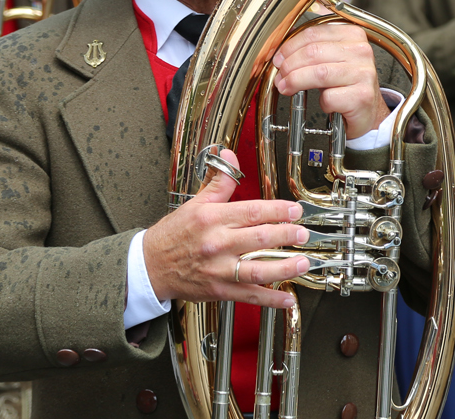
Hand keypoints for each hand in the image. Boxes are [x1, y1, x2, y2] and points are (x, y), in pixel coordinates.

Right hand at [142, 150, 307, 309]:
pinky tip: (287, 298)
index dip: (277, 210)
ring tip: (303, 261)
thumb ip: (218, 182)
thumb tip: (230, 156)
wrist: (150, 266)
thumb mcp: (194, 203)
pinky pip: (249, 296)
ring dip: (285, 267)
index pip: (251, 211)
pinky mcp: (219, 291)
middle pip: (259, 238)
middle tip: (303, 233)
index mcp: (211, 219)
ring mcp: (219, 270)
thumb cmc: (173, 235)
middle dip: (286, 235)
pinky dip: (271, 299)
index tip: (294, 210)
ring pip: (257, 269)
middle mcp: (216, 244)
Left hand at [271, 11, 385, 139]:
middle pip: (313, 52)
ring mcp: (363, 73)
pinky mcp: (362, 96)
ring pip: (319, 73)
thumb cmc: (347, 85)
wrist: (368, 111)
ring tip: (287, 87)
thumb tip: (280, 48)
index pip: (314, 33)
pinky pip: (329, 97)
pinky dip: (321, 102)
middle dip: (289, 65)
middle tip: (280, 76)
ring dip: (296, 82)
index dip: (290, 46)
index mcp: (353, 35)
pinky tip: (324, 104)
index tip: (279, 58)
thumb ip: (311, 48)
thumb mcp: (331, 59)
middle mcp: (361, 51)